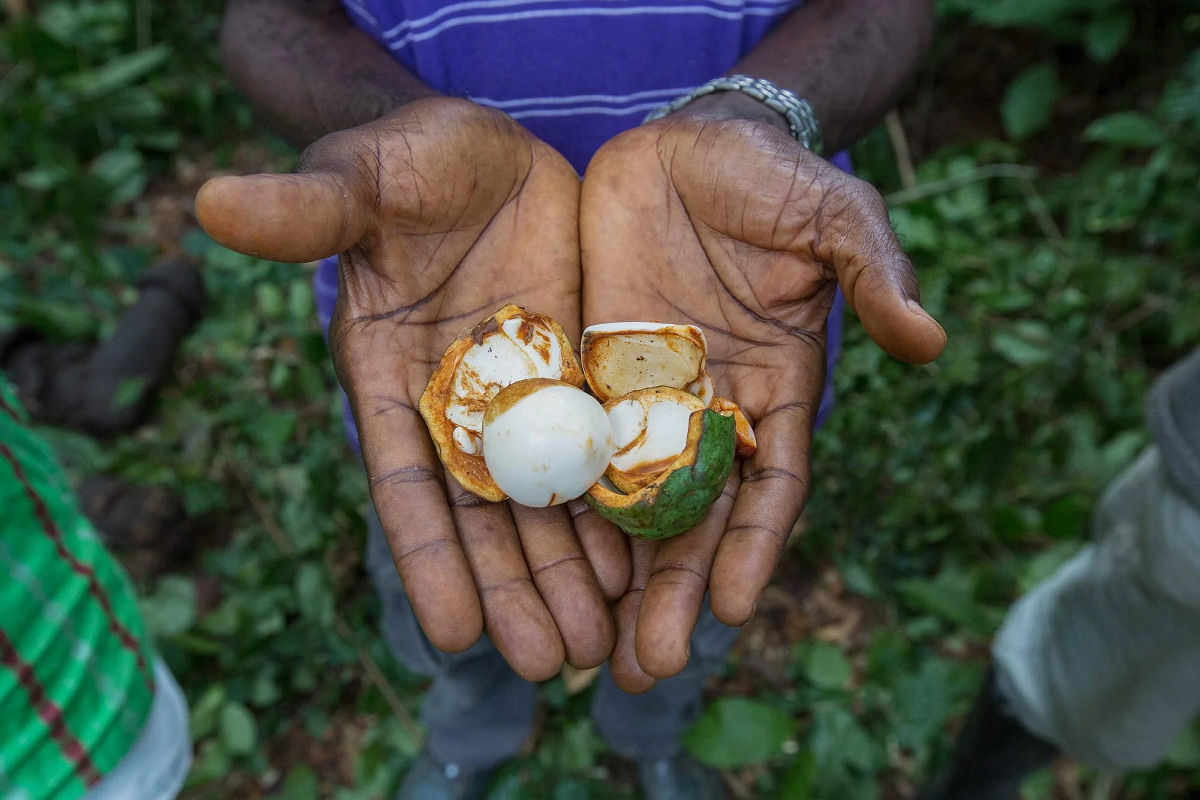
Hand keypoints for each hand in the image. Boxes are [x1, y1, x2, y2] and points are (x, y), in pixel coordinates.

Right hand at [196, 98, 628, 679]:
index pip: (406, 481)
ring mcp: (522, 394)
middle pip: (487, 513)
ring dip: (572, 571)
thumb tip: (212, 200)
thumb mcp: (362, 178)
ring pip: (548, 498)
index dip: (430, 556)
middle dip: (515, 587)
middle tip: (549, 663)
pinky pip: (599, 451)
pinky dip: (615, 508)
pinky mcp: (580, 374)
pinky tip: (640, 566)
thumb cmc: (409, 159)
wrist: (486, 151)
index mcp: (388, 375)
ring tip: (602, 642)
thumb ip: (306, 208)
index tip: (454, 635)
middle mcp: (455, 404)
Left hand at [580, 114, 944, 690]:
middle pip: (692, 515)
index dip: (754, 545)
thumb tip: (929, 340)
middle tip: (647, 668)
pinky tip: (539, 555)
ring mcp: (642, 389)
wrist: (694, 139)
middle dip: (674, 590)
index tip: (733, 608)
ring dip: (611, 571)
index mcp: (775, 385)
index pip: (769, 483)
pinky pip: (570, 438)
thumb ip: (873, 272)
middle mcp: (709, 404)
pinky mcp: (586, 362)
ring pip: (625, 495)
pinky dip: (559, 496)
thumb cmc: (774, 177)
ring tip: (587, 645)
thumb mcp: (834, 215)